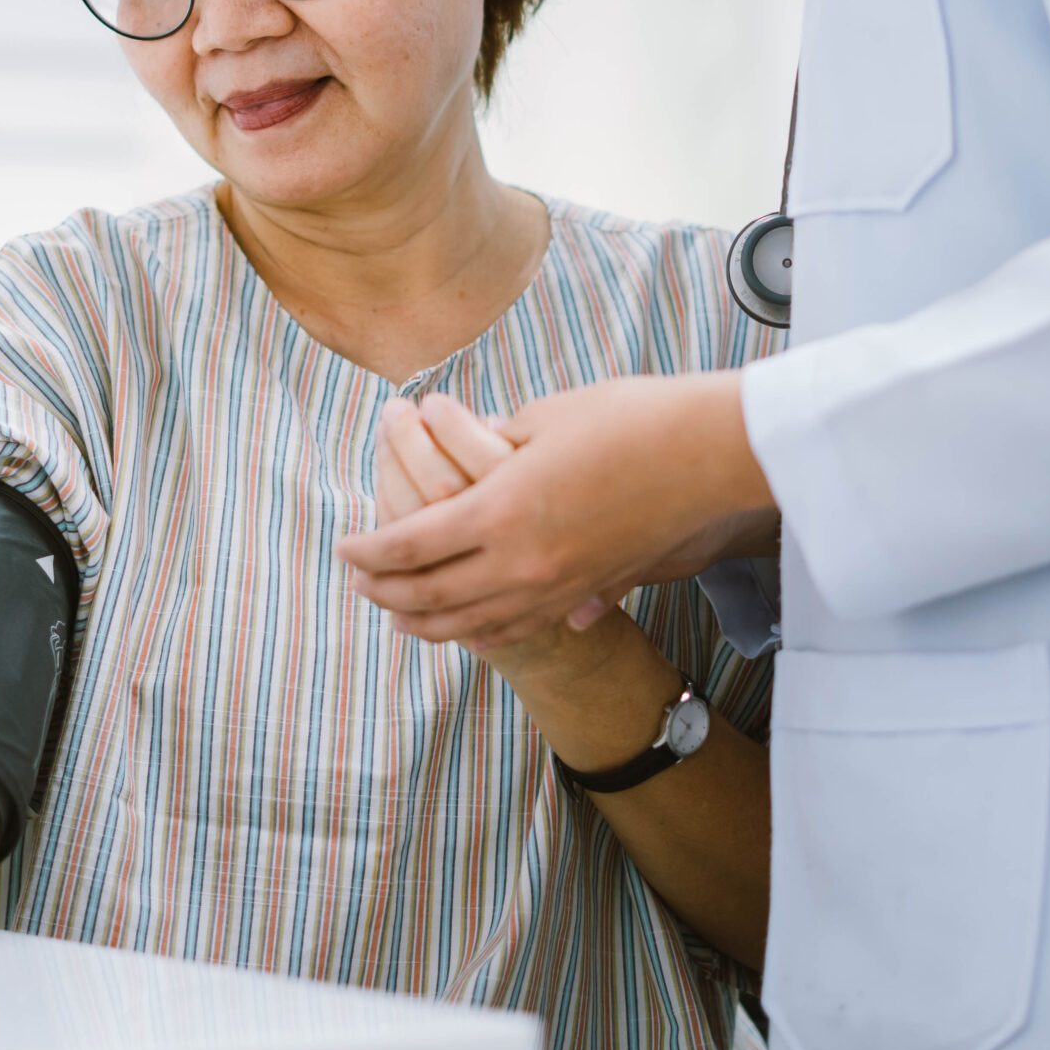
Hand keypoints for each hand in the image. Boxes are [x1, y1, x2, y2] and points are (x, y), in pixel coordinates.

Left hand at [339, 372, 774, 644]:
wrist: (706, 455)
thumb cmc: (627, 418)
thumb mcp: (542, 420)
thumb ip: (490, 448)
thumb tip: (462, 464)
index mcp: (498, 508)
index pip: (408, 543)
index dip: (368, 549)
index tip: (343, 544)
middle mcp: (519, 561)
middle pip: (428, 594)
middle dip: (382, 590)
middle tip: (354, 580)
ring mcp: (554, 587)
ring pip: (468, 623)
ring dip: (420, 619)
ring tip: (394, 611)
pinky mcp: (584, 593)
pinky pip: (514, 627)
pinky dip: (474, 630)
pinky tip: (461, 626)